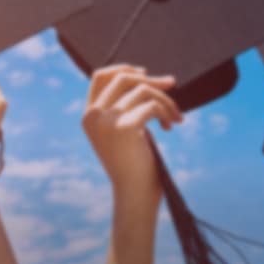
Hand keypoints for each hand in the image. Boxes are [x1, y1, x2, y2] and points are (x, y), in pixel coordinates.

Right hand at [82, 64, 181, 202]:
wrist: (134, 194)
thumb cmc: (134, 166)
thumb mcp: (123, 131)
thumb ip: (124, 107)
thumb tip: (145, 77)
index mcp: (89, 116)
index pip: (100, 77)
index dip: (124, 69)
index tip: (146, 73)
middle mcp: (92, 116)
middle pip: (122, 78)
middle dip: (151, 80)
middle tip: (172, 83)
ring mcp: (106, 121)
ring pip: (142, 90)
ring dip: (165, 101)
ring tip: (175, 117)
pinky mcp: (123, 128)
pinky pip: (152, 106)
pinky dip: (166, 112)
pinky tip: (170, 126)